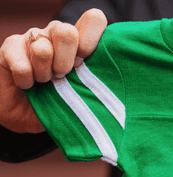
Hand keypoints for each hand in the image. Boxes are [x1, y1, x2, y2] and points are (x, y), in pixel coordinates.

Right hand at [0, 8, 106, 133]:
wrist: (24, 115)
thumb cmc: (60, 106)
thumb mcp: (83, 99)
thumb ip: (97, 88)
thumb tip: (115, 92)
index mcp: (81, 44)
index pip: (94, 20)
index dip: (92, 40)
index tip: (85, 63)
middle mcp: (57, 35)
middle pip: (67, 32)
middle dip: (66, 62)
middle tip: (61, 77)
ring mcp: (34, 38)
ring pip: (43, 48)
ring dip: (44, 74)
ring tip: (44, 83)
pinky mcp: (11, 47)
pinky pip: (22, 63)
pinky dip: (25, 80)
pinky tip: (27, 85)